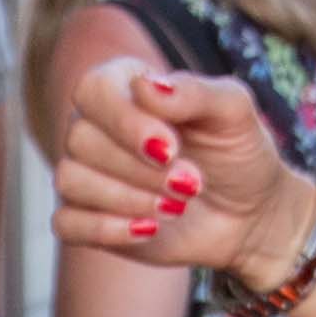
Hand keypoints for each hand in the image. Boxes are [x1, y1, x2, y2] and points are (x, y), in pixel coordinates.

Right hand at [52, 55, 313, 291]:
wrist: (248, 215)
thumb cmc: (239, 154)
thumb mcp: (234, 113)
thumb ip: (196, 92)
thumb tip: (146, 85)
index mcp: (126, 89)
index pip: (93, 90)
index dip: (125, 121)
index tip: (172, 147)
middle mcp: (98, 128)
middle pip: (81, 139)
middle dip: (139, 169)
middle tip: (191, 183)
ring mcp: (88, 175)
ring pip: (70, 180)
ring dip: (127, 198)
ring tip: (176, 207)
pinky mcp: (86, 220)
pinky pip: (66, 223)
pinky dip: (106, 229)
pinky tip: (147, 231)